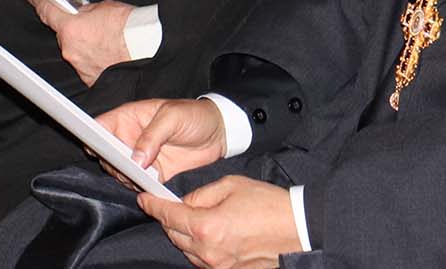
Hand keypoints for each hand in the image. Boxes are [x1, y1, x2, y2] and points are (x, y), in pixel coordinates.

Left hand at [33, 0, 135, 86]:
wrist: (148, 48)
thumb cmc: (130, 26)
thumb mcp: (102, 7)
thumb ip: (83, 11)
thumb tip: (77, 14)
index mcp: (70, 28)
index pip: (45, 12)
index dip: (39, 2)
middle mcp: (69, 49)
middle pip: (62, 34)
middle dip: (71, 29)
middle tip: (89, 24)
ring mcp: (79, 67)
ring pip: (74, 51)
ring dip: (83, 45)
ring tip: (103, 40)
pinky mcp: (89, 79)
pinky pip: (85, 65)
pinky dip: (92, 59)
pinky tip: (106, 53)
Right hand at [98, 98, 227, 182]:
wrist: (219, 134)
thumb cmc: (194, 116)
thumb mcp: (172, 118)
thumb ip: (152, 136)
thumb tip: (135, 159)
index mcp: (129, 117)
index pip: (101, 125)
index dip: (93, 137)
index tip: (96, 150)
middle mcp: (130, 137)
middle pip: (106, 153)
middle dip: (112, 164)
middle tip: (128, 168)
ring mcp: (140, 157)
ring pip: (119, 171)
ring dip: (125, 177)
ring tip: (142, 176)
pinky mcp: (153, 173)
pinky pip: (137, 183)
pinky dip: (139, 187)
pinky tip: (149, 185)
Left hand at [137, 175, 299, 268]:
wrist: (300, 230)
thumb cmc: (269, 205)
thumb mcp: (231, 185)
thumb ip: (202, 194)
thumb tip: (186, 202)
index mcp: (207, 227)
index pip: (168, 216)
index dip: (154, 206)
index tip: (145, 200)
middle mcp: (209, 252)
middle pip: (174, 235)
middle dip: (170, 219)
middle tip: (174, 206)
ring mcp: (219, 266)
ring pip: (187, 250)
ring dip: (186, 235)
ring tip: (199, 219)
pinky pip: (203, 261)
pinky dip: (200, 248)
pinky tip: (211, 235)